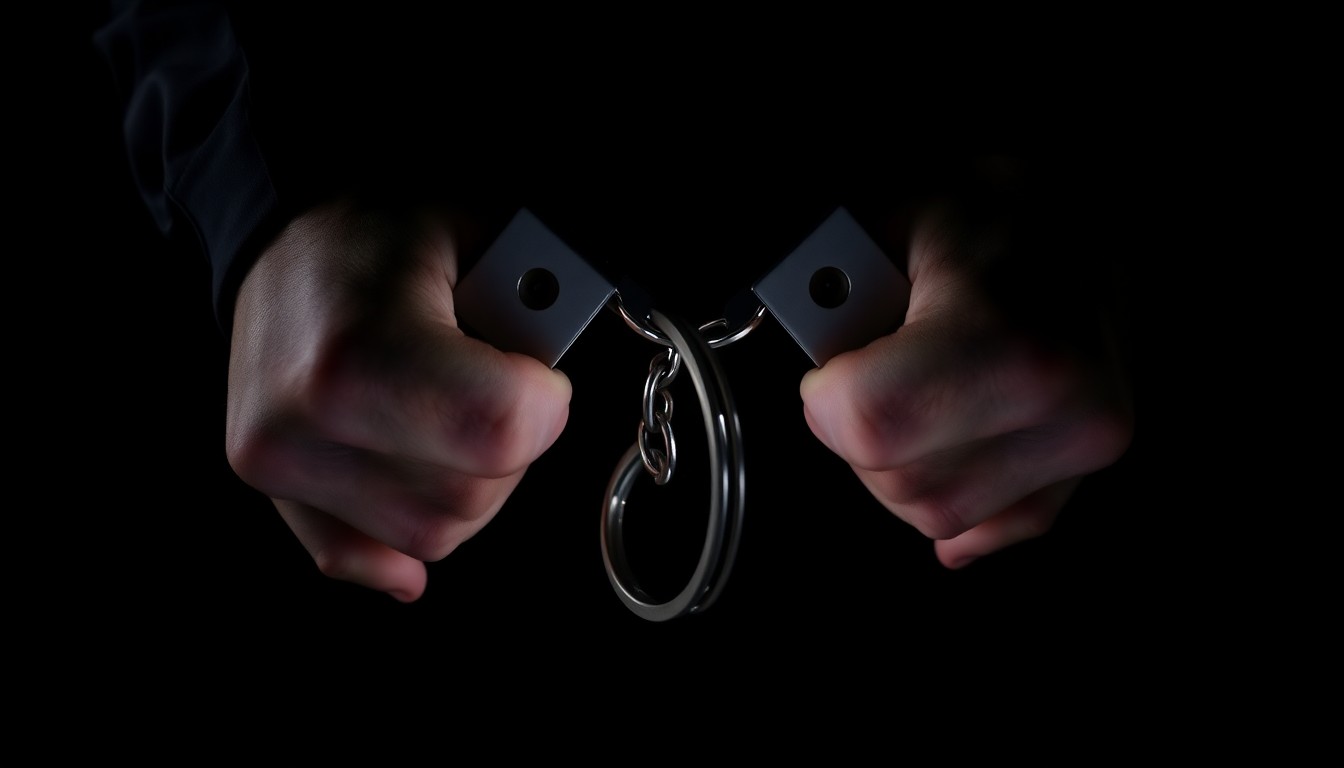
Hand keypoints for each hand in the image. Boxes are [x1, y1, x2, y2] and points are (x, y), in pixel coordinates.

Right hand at [225, 199, 570, 601]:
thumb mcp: (475, 233)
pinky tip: (418, 489)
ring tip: (445, 411)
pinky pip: (363, 557)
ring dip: (465, 486)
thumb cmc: (383, 233)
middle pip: (470, 497)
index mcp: (358, 352)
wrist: (283, 241)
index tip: (537, 374)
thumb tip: (553, 399)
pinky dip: (401, 543)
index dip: (543, 404)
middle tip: (491, 384)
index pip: (498, 433)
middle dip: (509, 447)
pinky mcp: (273, 489)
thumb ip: (536, 315)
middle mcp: (305, 421)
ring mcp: (279, 464)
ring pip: (432, 536)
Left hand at [800, 196, 1133, 568]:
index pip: (869, 425)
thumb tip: (806, 346)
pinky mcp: (1090, 466)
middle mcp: (1062, 405)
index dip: (826, 396)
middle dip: (860, 432)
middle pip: (899, 482)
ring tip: (920, 388)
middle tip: (876, 368)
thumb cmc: (991, 208)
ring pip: (938, 515)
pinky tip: (946, 450)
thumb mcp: (898, 217)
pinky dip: (959, 501)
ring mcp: (1084, 443)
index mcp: (1006, 339)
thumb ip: (835, 293)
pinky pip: (997, 526)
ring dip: (903, 464)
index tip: (832, 364)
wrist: (1085, 210)